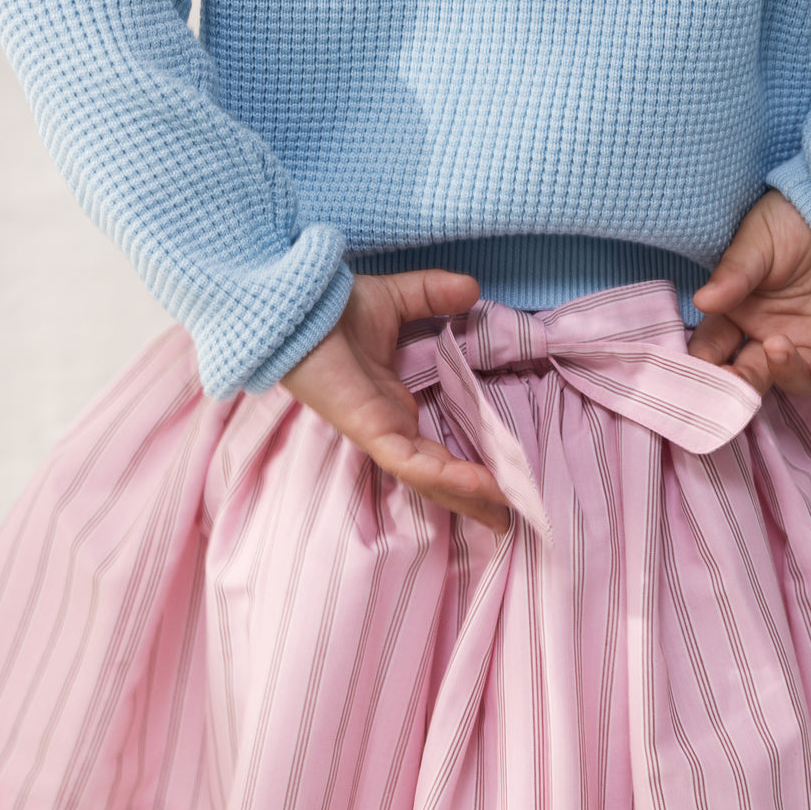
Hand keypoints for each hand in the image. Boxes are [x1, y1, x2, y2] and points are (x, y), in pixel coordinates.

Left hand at [279, 269, 512, 533]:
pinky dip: (445, 476)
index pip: (437, 447)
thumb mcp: (395, 300)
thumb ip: (434, 295)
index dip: (470, 466)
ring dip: (468, 496)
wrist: (296, 308)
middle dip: (475, 499)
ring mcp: (380, 434)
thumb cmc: (334, 309)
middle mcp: (390, 428)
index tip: (508, 477)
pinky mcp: (370, 431)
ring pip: (429, 479)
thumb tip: (474, 290)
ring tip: (505, 513)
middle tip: (513, 519)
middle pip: (437, 476)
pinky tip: (478, 482)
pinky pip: (411, 463)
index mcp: (394, 406)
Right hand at [686, 188, 810, 396]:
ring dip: (785, 373)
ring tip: (778, 346)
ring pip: (796, 381)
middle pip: (753, 374)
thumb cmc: (793, 220)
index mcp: (740, 314)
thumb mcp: (756, 241)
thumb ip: (734, 274)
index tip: (700, 367)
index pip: (715, 347)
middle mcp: (772, 334)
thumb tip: (702, 302)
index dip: (706, 362)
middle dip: (741, 383)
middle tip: (734, 377)